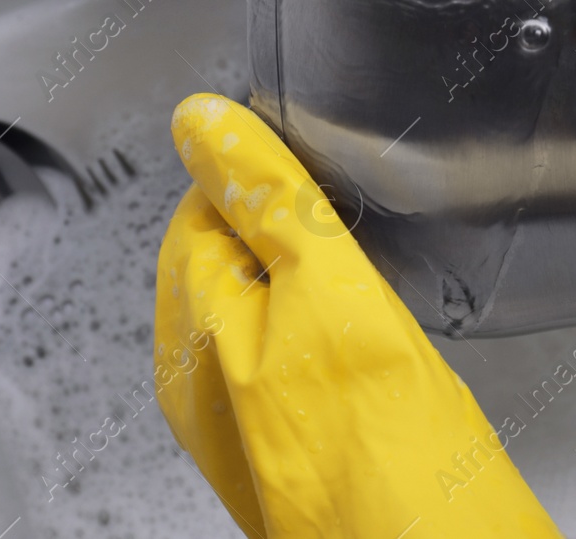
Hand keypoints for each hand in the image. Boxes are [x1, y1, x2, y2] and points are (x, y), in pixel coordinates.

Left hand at [154, 93, 562, 537]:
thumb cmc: (383, 451)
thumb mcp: (326, 290)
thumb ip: (267, 201)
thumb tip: (205, 123)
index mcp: (192, 338)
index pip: (199, 208)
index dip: (261, 174)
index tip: (320, 167)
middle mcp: (205, 386)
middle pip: (229, 259)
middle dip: (287, 226)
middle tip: (355, 222)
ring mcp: (250, 421)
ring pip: (269, 307)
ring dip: (316, 278)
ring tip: (372, 278)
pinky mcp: (300, 444)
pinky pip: (301, 357)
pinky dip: (337, 329)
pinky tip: (379, 343)